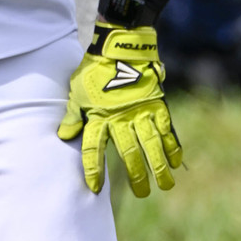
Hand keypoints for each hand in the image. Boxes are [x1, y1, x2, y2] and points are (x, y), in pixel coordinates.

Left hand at [58, 24, 183, 199]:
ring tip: (165, 185)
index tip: (95, 187)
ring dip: (159, 167)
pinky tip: (176, 161)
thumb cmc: (94, 71)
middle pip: (128, 153)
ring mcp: (140, 112)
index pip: (93, 148)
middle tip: (143, 193)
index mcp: (98, 116)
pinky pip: (166, 130)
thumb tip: (64, 135)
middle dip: (136, 176)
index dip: (94, 168)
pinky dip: (172, 146)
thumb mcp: (77, 92)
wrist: (119, 47)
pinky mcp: (157, 105)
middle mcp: (120, 118)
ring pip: (151, 145)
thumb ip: (73, 115)